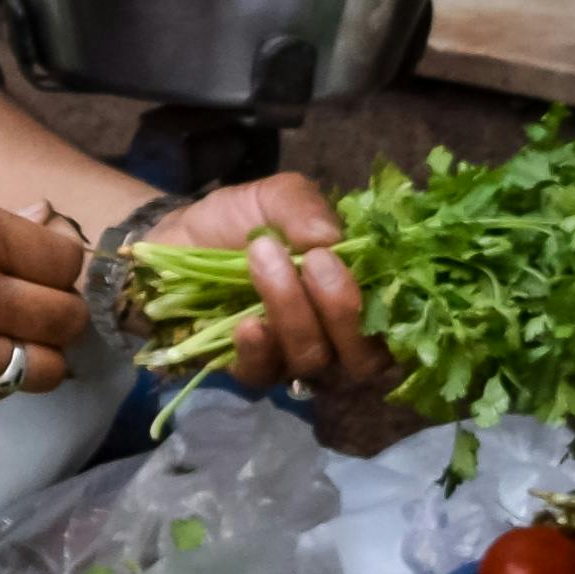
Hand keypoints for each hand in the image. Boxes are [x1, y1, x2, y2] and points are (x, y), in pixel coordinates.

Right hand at [0, 178, 88, 399]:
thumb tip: (37, 223)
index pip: (62, 257)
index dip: (59, 259)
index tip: (44, 261)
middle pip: (65, 316)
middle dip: (60, 308)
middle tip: (37, 301)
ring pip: (45, 366)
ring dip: (41, 352)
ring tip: (17, 336)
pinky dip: (2, 377)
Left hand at [141, 171, 381, 390]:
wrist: (175, 237)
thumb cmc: (240, 221)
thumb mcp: (276, 197)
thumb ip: (305, 208)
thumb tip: (332, 240)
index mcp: (357, 296)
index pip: (398, 325)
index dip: (395, 307)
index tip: (374, 265)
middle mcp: (334, 338)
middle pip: (363, 358)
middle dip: (342, 308)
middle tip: (315, 260)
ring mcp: (291, 358)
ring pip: (313, 359)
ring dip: (291, 308)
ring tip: (262, 257)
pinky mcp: (248, 371)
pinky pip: (264, 376)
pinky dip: (259, 349)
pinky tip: (246, 321)